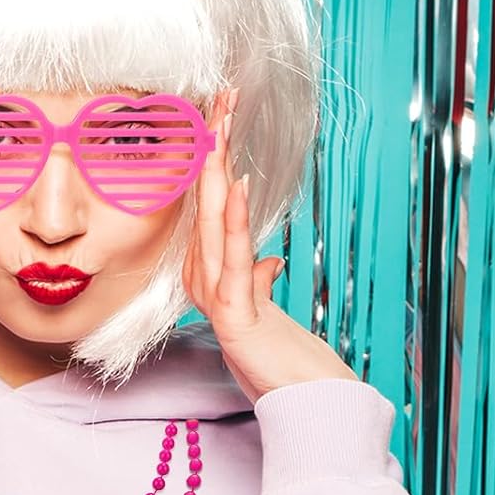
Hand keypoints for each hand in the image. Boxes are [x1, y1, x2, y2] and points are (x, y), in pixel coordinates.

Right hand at [182, 94, 357, 403]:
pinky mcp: (233, 310)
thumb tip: (270, 260)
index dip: (216, 158)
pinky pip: (232, 257)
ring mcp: (216, 291)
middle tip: (219, 99)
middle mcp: (207, 274)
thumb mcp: (266, 307)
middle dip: (213, 149)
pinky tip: (234, 185)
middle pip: (208, 201)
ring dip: (217, 173)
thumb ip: (261, 279)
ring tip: (220, 129)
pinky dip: (231, 220)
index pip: (213, 204)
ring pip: (213, 221)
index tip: (221, 114)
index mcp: (213, 268)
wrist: (288, 395)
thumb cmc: (274, 353)